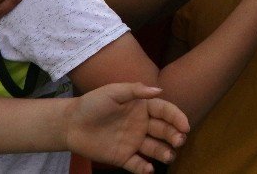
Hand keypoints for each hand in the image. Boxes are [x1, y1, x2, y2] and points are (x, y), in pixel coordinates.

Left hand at [66, 84, 189, 173]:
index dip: (176, 117)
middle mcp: (142, 125)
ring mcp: (133, 142)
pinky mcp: (123, 157)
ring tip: (169, 156)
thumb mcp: (113, 91)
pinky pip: (137, 164)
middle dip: (174, 136)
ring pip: (154, 149)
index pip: (165, 111)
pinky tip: (148, 169)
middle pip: (164, 131)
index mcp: (142, 107)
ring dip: (164, 152)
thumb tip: (159, 90)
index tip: (185, 126)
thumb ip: (135, 90)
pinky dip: (144, 168)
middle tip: (179, 141)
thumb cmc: (92, 104)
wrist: (71, 123)